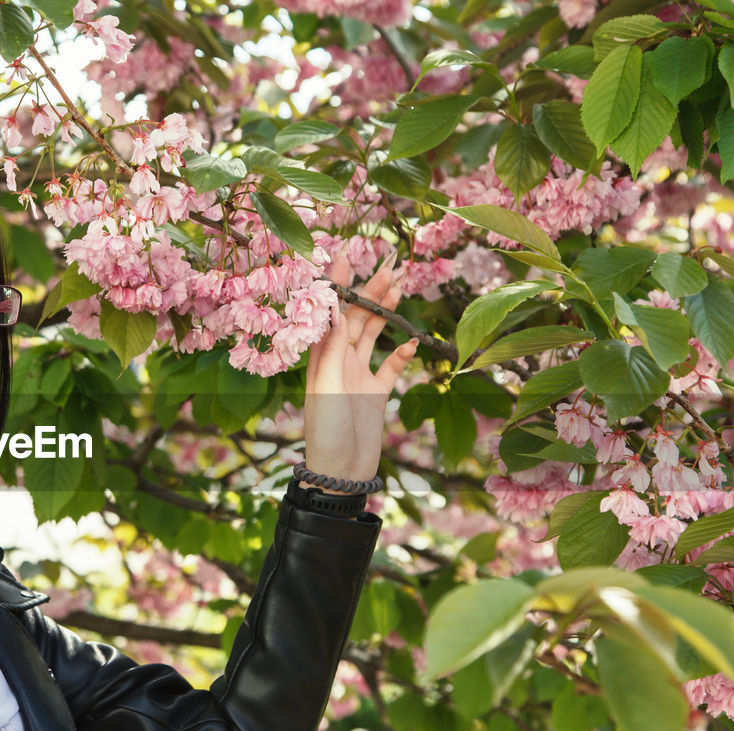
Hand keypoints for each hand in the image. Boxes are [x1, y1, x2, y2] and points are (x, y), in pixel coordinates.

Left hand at [302, 250, 418, 491]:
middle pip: (355, 319)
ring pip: (373, 335)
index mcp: (320, 358)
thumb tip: (333, 307)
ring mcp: (358, 375)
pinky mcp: (376, 393)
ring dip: (385, 313)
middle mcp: (338, 362)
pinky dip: (401, 352)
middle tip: (390, 266)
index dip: (336, 285)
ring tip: (400, 287)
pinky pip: (391, 366)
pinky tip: (413, 341)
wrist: (341, 471)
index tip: (345, 255)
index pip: (328, 312)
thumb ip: (333, 348)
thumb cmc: (326, 431)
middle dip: (370, 293)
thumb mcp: (326, 386)